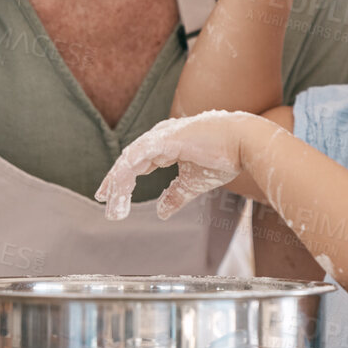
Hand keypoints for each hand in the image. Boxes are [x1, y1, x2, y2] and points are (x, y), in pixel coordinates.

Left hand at [94, 111, 265, 220]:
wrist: (245, 143)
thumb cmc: (225, 157)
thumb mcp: (193, 182)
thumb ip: (175, 195)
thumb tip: (161, 212)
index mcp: (167, 144)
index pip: (137, 161)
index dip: (123, 179)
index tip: (112, 197)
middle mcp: (161, 137)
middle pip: (129, 160)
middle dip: (115, 181)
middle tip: (103, 199)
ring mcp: (162, 136)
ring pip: (130, 159)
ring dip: (119, 182)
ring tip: (112, 203)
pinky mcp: (166, 138)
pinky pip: (138, 156)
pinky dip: (127, 172)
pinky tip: (120, 186)